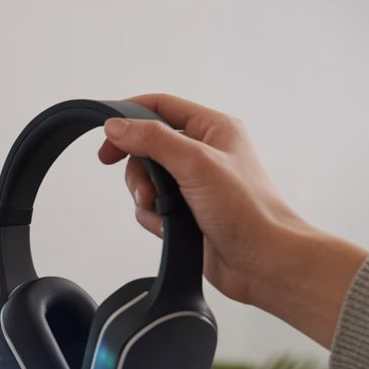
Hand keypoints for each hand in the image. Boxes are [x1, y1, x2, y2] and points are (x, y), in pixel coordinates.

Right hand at [98, 94, 368, 347]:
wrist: (261, 261)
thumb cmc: (246, 210)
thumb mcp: (195, 163)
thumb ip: (153, 140)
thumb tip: (116, 126)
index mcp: (213, 129)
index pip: (161, 107)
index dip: (129, 117)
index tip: (106, 138)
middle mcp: (203, 153)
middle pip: (147, 147)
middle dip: (138, 170)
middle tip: (143, 189)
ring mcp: (194, 184)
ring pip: (146, 180)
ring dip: (145, 197)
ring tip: (160, 211)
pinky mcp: (186, 212)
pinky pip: (151, 207)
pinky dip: (153, 218)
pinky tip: (168, 228)